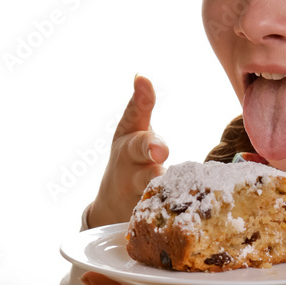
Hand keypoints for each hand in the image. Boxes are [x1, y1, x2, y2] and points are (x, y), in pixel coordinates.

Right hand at [88, 75, 168, 227]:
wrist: (113, 205)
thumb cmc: (133, 159)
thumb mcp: (134, 131)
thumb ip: (141, 107)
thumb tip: (140, 76)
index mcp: (128, 134)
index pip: (134, 112)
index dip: (140, 97)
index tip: (143, 80)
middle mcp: (128, 158)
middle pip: (138, 147)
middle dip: (149, 144)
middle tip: (159, 145)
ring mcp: (132, 184)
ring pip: (144, 180)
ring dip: (153, 178)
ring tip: (160, 177)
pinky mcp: (141, 208)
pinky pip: (153, 207)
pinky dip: (161, 207)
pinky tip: (173, 208)